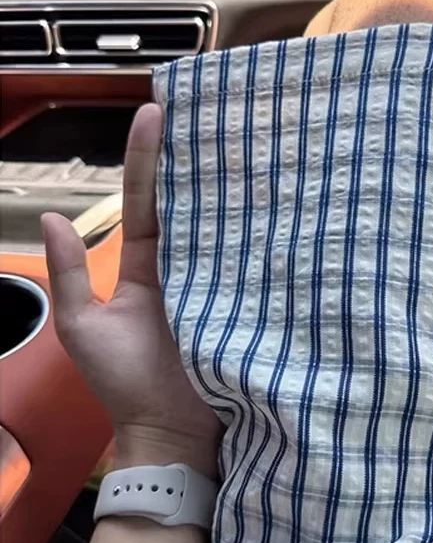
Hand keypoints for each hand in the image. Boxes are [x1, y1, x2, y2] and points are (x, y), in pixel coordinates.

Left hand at [42, 103, 220, 475]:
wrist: (169, 434)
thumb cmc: (123, 385)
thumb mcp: (82, 327)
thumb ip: (69, 274)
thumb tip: (53, 218)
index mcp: (145, 267)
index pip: (145, 202)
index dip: (147, 158)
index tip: (153, 112)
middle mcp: (184, 267)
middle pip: (191, 202)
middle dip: (195, 156)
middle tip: (209, 108)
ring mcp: (217, 282)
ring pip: (223, 224)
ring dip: (229, 184)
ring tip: (242, 135)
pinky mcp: (244, 302)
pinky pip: (250, 260)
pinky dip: (257, 230)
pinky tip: (270, 197)